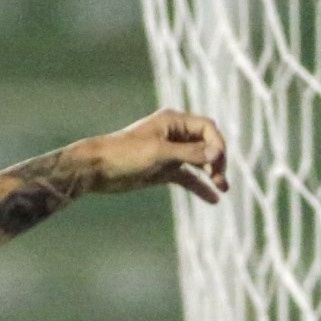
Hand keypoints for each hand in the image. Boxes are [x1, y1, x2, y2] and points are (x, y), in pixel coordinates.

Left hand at [66, 109, 229, 208]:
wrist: (97, 168)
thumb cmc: (125, 154)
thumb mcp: (160, 152)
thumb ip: (189, 153)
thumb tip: (216, 154)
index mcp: (174, 121)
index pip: (207, 128)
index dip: (217, 144)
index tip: (217, 163)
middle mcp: (175, 135)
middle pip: (207, 145)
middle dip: (216, 160)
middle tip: (219, 178)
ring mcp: (171, 153)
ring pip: (199, 162)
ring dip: (212, 173)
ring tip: (223, 188)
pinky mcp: (165, 170)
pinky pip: (188, 177)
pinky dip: (200, 186)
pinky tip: (213, 199)